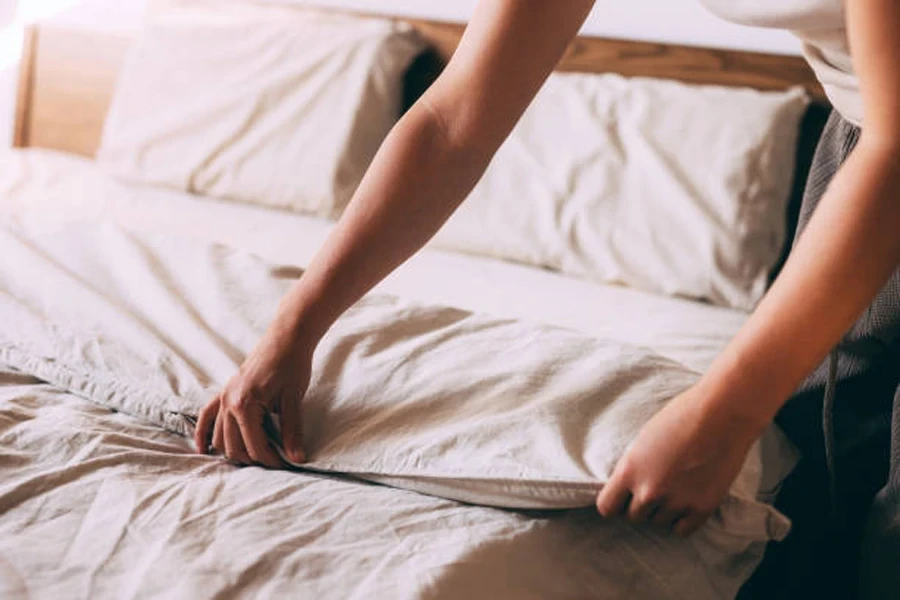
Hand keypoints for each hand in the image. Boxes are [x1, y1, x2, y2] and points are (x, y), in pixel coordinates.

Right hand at [194, 320, 312, 467]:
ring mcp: (224, 396)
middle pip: (233, 446)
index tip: (286, 464)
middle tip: (273, 462)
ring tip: (253, 458)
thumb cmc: (292, 365)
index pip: (254, 446)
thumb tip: (298, 459)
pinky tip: (203, 448)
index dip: (271, 460)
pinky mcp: (225, 391)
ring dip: (233, 450)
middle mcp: (228, 403)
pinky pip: (207, 416)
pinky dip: (203, 433)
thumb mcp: (294, 400)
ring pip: (220, 436)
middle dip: (253, 459)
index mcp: (245, 406)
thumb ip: (292, 431)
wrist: (287, 338)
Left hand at [595, 383, 763, 535]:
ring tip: (675, 489)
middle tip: (655, 489)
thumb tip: (628, 488)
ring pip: (658, 522)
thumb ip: (634, 467)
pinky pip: (682, 530)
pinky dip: (682, 520)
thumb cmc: (681, 417)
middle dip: (640, 507)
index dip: (614, 504)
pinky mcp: (702, 508)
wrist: (721, 415)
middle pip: (633, 517)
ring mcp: (676, 502)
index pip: (606, 508)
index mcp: (629, 470)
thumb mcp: (644, 440)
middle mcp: (649, 491)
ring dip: (663, 512)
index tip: (622, 499)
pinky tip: (687, 503)